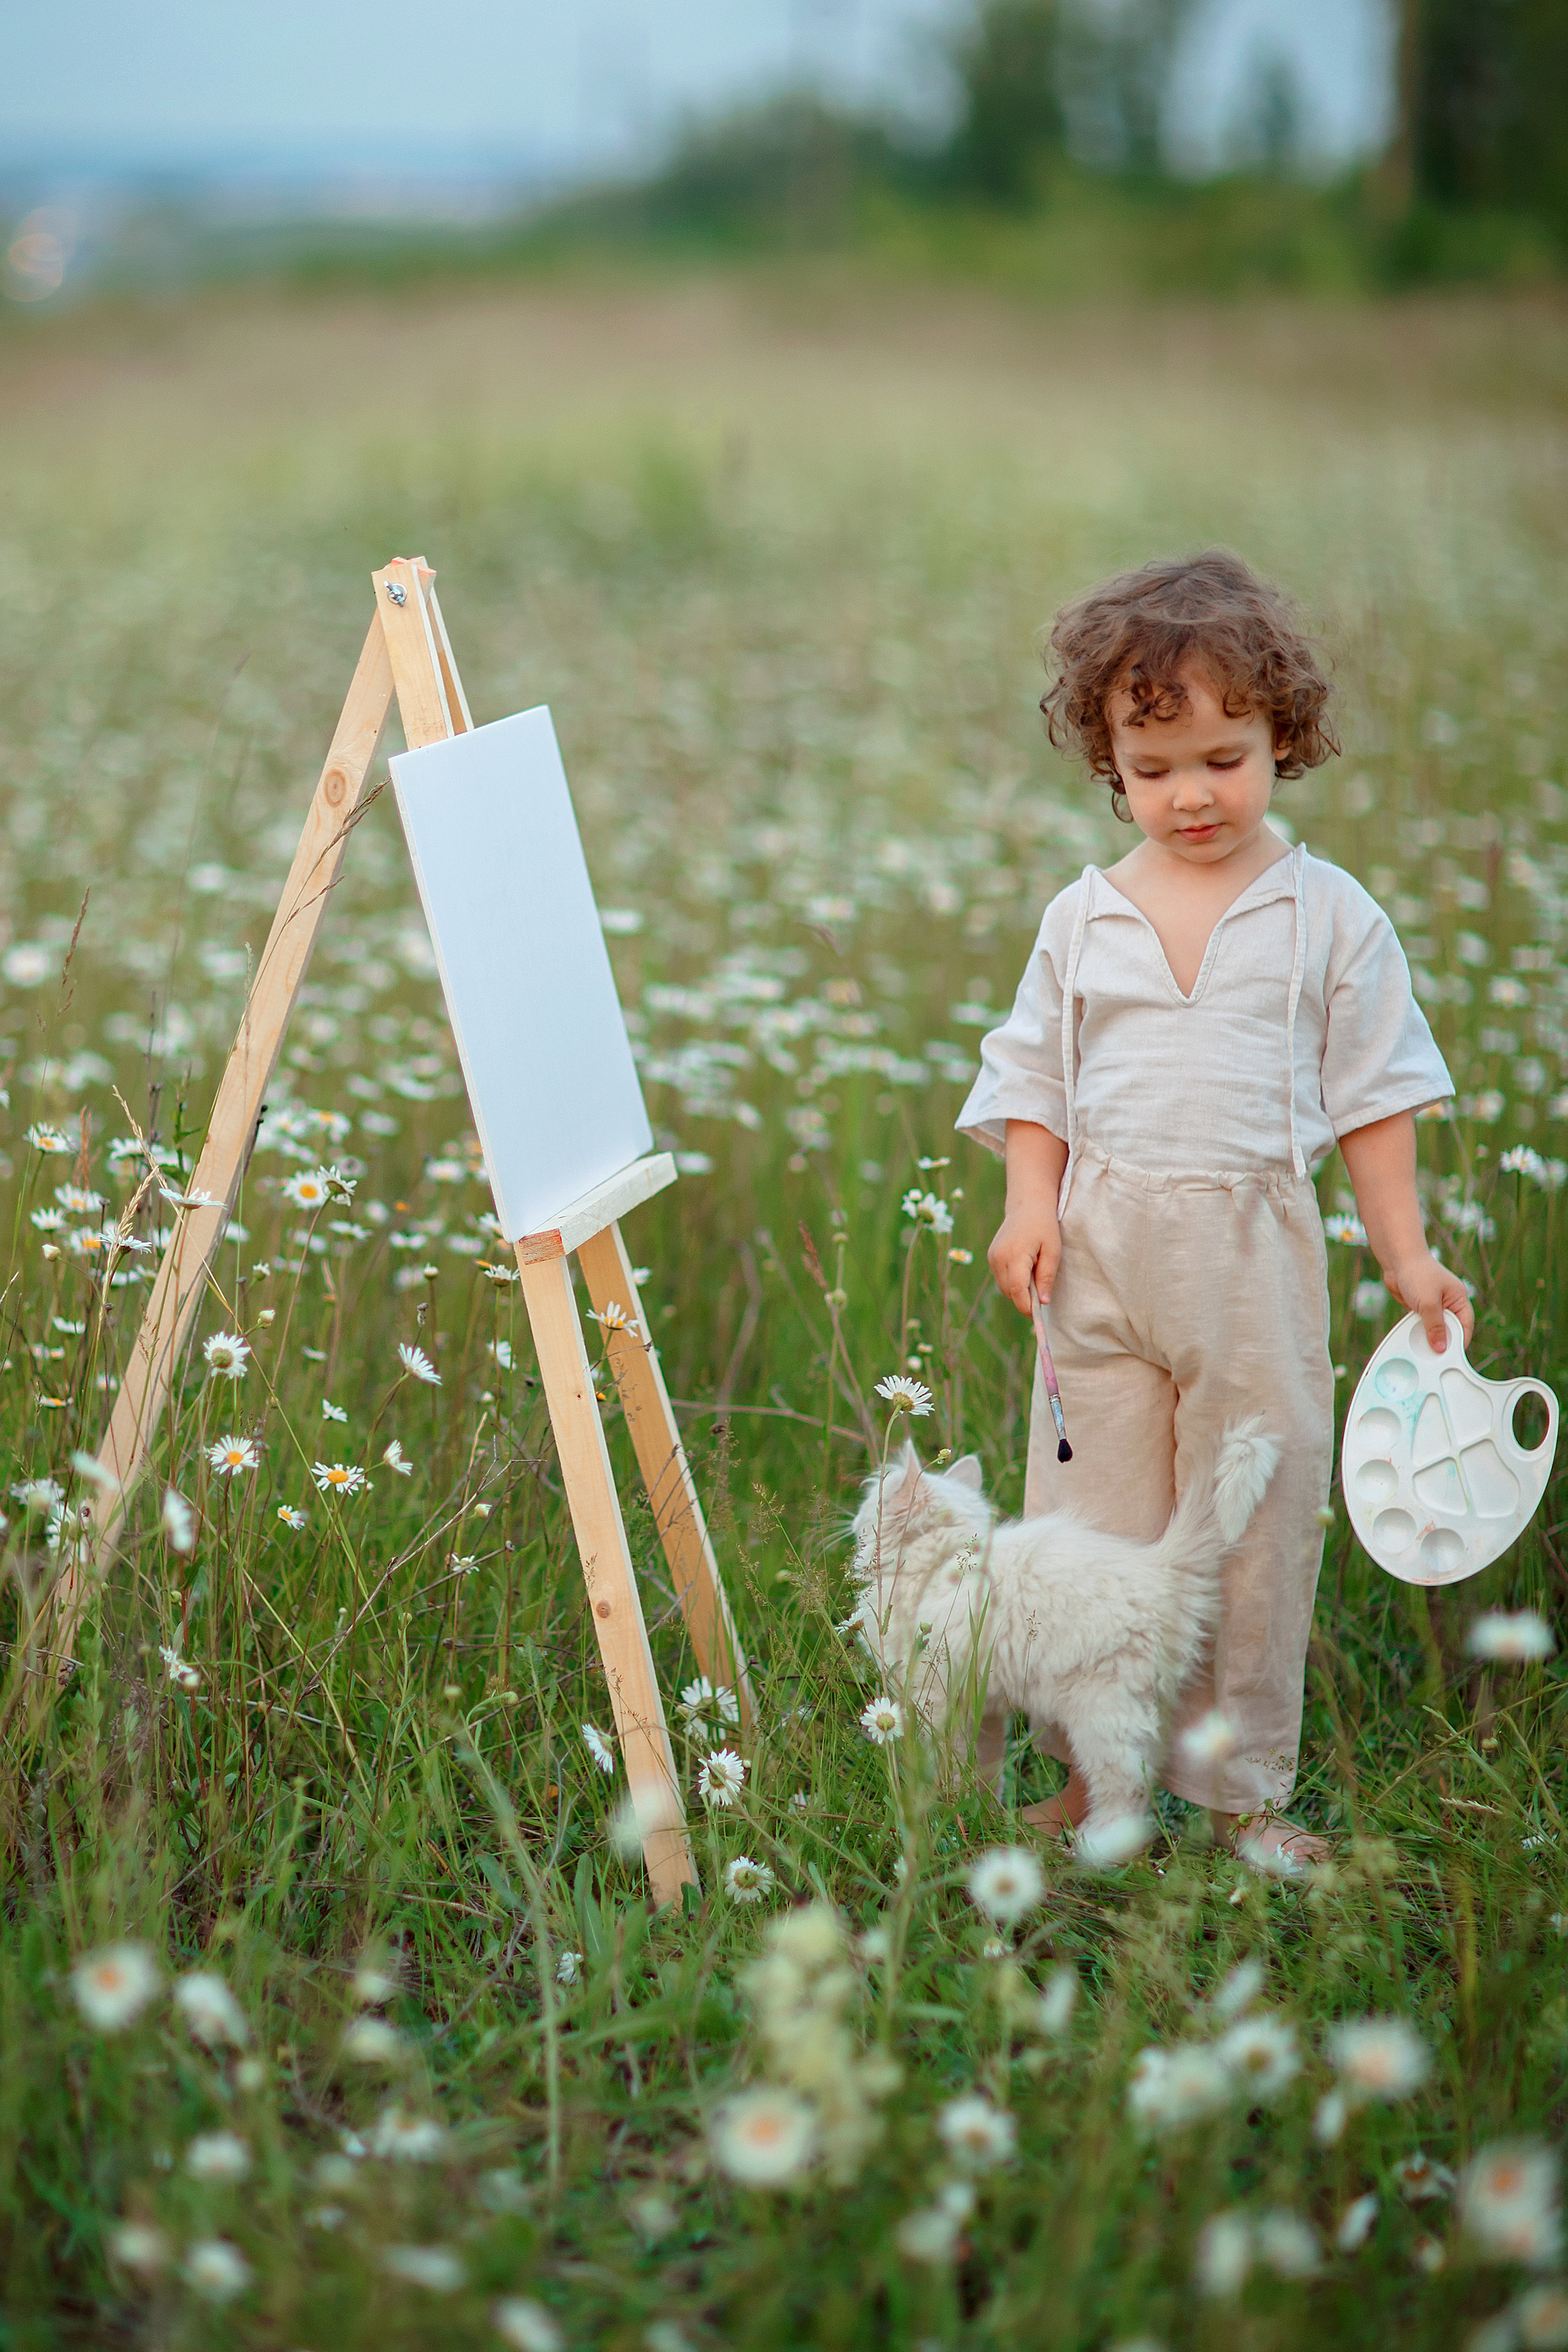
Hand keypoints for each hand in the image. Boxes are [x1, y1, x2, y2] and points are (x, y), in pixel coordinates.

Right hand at [987, 1202, 1059, 1316]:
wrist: (1027, 1204)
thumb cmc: (1044, 1226)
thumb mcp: (1053, 1251)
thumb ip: (1046, 1277)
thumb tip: (1043, 1302)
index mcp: (1014, 1255)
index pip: (1017, 1290)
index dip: (1027, 1306)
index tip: (1039, 1316)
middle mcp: (998, 1258)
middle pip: (1010, 1292)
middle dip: (1025, 1300)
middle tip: (1042, 1297)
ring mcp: (992, 1257)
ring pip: (1004, 1287)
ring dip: (1019, 1291)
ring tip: (1035, 1279)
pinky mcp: (992, 1257)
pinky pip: (1002, 1279)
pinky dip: (1013, 1282)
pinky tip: (1026, 1272)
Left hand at [1384, 1252, 1473, 1352]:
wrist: (1397, 1260)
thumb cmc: (1417, 1273)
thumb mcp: (1428, 1303)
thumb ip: (1435, 1326)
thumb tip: (1441, 1347)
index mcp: (1458, 1299)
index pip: (1465, 1325)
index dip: (1460, 1341)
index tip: (1452, 1356)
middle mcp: (1449, 1302)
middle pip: (1450, 1328)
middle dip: (1444, 1341)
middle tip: (1436, 1355)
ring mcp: (1434, 1305)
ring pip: (1435, 1327)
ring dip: (1429, 1336)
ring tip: (1424, 1348)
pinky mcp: (1421, 1306)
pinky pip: (1423, 1323)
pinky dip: (1419, 1330)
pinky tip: (1414, 1337)